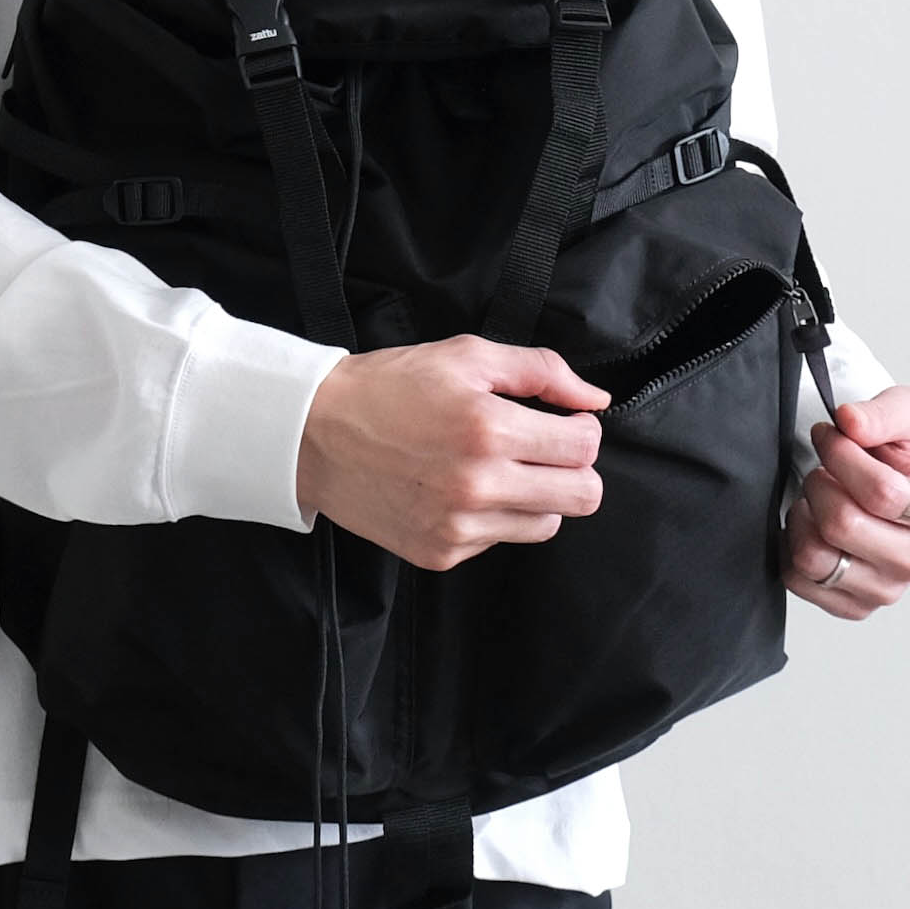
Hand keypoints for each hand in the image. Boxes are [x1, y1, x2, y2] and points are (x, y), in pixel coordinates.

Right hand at [296, 334, 609, 570]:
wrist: (313, 434)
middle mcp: (478, 485)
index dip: (583, 430)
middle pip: (582, 497)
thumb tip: (595, 399)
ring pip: (545, 525)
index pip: (584, 449)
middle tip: (547, 450)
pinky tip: (461, 489)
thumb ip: (541, 372)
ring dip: (537, 496)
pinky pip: (499, 541)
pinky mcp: (440, 553)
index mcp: (488, 429)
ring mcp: (458, 527)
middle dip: (575, 469)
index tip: (564, 423)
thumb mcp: (467, 356)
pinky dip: (493, 517)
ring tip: (500, 468)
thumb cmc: (389, 387)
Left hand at [784, 385, 909, 619]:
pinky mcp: (853, 606)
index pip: (882, 492)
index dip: (842, 456)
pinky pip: (799, 580)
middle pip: (844, 525)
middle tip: (821, 472)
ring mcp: (886, 588)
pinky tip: (809, 527)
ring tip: (814, 500)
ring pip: (816, 557)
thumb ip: (883, 411)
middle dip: (819, 485)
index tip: (829, 436)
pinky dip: (792, 546)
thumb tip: (851, 422)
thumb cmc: (895, 452)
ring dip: (803, 517)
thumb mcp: (904, 411)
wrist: (879, 480)